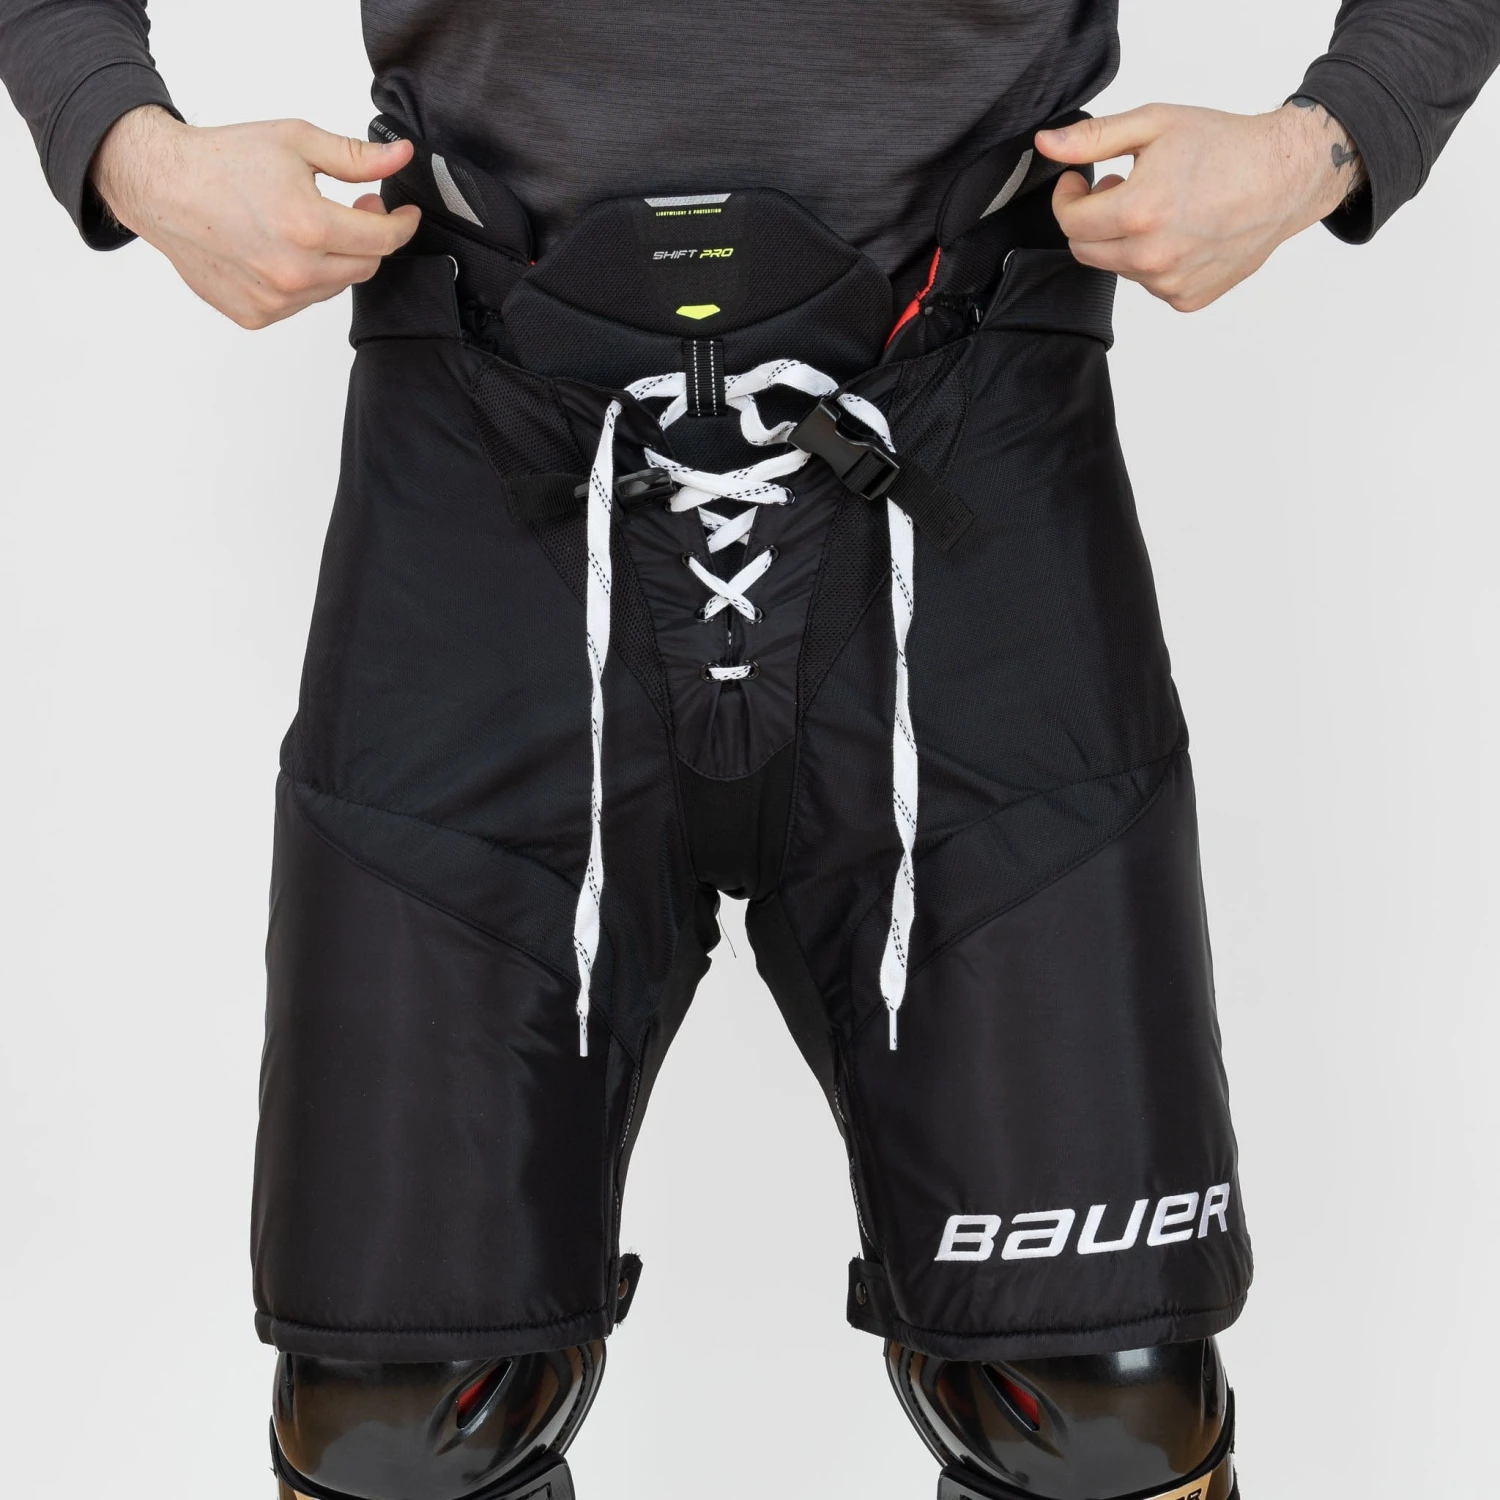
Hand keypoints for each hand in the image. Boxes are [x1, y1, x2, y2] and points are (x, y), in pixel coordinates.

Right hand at [91, 105, 420, 328]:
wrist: (162, 187)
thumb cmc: (222, 160)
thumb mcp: (295, 141)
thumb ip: (355, 157)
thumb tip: (403, 158)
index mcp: (309, 227)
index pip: (383, 240)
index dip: (401, 224)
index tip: (403, 214)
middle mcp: (294, 272)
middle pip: (364, 266)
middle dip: (369, 238)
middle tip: (357, 207)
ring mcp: (274, 299)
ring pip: (334, 286)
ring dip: (335, 259)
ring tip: (309, 225)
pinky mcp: (256, 315)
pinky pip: (300, 303)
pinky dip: (303, 279)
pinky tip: (280, 249)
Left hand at [1035, 102, 1364, 311]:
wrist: (1285, 176)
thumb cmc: (1225, 145)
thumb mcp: (1155, 124)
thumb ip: (1094, 138)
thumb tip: (1046, 145)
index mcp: (1138, 213)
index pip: (1070, 222)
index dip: (1067, 197)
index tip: (1079, 180)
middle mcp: (1152, 256)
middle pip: (1086, 250)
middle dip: (1092, 219)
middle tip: (1121, 188)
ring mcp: (1170, 283)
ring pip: (1117, 267)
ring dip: (1124, 239)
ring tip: (1160, 205)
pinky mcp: (1187, 299)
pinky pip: (1149, 283)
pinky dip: (1153, 260)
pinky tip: (1181, 230)